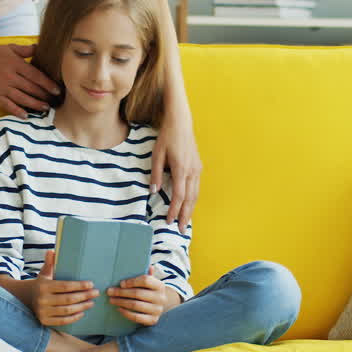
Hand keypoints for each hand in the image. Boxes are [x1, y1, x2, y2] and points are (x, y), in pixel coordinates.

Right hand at [0, 43, 60, 118]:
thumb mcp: (10, 48)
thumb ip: (26, 49)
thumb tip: (41, 47)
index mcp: (15, 64)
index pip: (35, 76)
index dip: (47, 84)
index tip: (57, 90)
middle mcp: (9, 77)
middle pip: (31, 89)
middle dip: (45, 96)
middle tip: (55, 101)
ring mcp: (2, 88)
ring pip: (22, 99)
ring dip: (36, 105)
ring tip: (46, 108)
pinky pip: (8, 106)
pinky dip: (17, 112)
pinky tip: (26, 116)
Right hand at [30, 251, 98, 326]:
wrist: (28, 299)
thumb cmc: (42, 284)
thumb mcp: (44, 273)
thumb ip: (50, 263)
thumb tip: (52, 251)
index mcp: (43, 286)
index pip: (65, 286)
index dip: (79, 286)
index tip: (91, 284)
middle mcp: (42, 299)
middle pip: (68, 299)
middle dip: (84, 296)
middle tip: (96, 293)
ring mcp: (43, 312)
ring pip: (67, 310)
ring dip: (82, 306)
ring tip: (91, 302)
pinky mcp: (45, 321)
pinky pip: (63, 321)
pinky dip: (74, 317)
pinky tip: (82, 312)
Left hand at [108, 267, 171, 326]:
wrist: (158, 306)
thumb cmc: (150, 291)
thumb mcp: (151, 282)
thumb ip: (148, 275)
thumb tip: (150, 267)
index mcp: (160, 285)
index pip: (145, 280)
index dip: (132, 281)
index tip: (121, 283)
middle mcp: (161, 298)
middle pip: (138, 293)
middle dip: (121, 292)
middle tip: (110, 291)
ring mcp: (157, 310)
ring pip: (136, 305)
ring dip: (121, 302)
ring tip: (111, 300)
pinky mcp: (153, 320)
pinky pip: (137, 317)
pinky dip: (126, 313)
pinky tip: (119, 309)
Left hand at [150, 101, 200, 232]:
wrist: (181, 123)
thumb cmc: (166, 137)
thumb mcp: (156, 155)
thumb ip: (156, 174)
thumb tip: (154, 191)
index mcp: (181, 169)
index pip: (179, 196)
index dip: (174, 210)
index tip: (168, 221)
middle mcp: (192, 171)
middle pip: (190, 199)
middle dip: (185, 215)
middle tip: (180, 229)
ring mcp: (197, 169)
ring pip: (195, 194)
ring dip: (190, 209)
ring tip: (185, 220)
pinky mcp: (198, 166)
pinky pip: (196, 187)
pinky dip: (193, 198)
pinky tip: (188, 204)